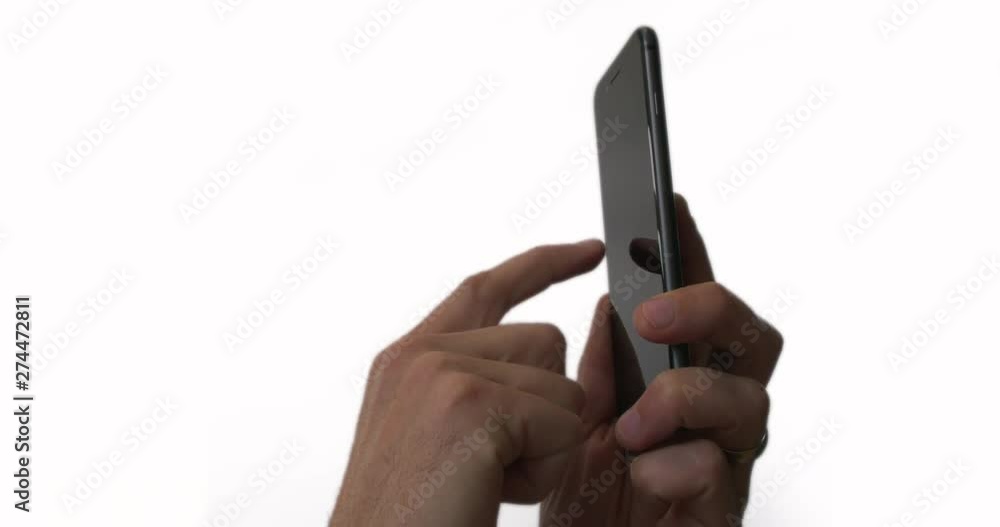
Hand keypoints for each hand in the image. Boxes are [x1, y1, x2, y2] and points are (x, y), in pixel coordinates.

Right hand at [331, 240, 605, 525]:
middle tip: (488, 467)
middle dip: (544, 410)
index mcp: (408, 360)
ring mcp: (440, 371)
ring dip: (544, 444)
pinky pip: (561, 421)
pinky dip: (542, 470)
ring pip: (561, 381)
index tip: (588, 249)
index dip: (543, 265)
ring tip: (485, 482)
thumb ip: (477, 384)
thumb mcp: (437, 438)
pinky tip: (489, 493)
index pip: (488, 288)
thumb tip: (547, 345)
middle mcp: (420, 355)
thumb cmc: (413, 520)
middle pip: (546, 340)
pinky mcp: (468, 401)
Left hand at [542, 196, 782, 525]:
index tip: (668, 204)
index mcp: (678, 378)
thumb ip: (604, 364)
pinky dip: (676, 467)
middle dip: (708, 309)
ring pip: (751, 401)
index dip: (692, 251)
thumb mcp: (578, 416)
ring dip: (685, 398)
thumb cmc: (585, 493)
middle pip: (752, 336)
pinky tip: (642, 474)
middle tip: (652, 315)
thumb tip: (612, 302)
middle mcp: (713, 412)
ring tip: (630, 424)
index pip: (699, 304)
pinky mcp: (721, 510)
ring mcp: (725, 460)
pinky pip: (722, 473)